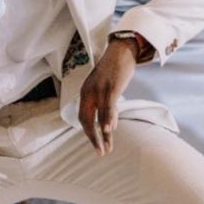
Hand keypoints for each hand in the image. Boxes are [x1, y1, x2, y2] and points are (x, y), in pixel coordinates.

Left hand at [79, 40, 138, 154]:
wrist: (121, 50)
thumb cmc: (114, 70)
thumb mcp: (106, 88)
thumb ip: (105, 107)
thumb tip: (110, 127)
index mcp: (85, 92)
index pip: (82, 118)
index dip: (88, 133)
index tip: (96, 144)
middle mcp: (89, 92)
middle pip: (87, 120)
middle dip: (93, 139)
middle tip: (100, 153)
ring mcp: (100, 89)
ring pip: (99, 116)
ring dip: (103, 135)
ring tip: (106, 149)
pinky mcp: (112, 86)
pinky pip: (109, 106)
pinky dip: (108, 119)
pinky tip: (109, 130)